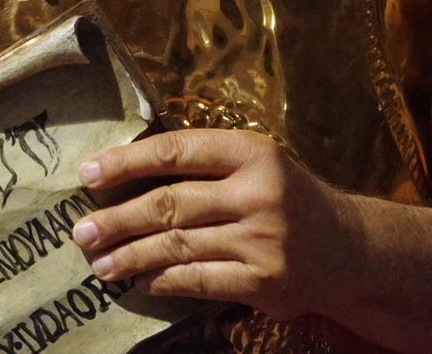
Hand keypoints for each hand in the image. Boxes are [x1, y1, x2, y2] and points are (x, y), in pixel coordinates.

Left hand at [71, 129, 353, 321]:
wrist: (350, 248)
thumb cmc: (287, 198)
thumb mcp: (257, 164)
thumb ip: (205, 163)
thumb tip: (125, 171)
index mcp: (253, 152)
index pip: (177, 150)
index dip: (127, 161)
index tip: (88, 173)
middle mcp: (259, 193)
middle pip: (171, 203)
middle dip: (118, 218)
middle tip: (81, 231)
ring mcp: (263, 240)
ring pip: (178, 246)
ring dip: (131, 256)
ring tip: (100, 263)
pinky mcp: (265, 282)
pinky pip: (198, 280)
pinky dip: (162, 281)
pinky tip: (138, 280)